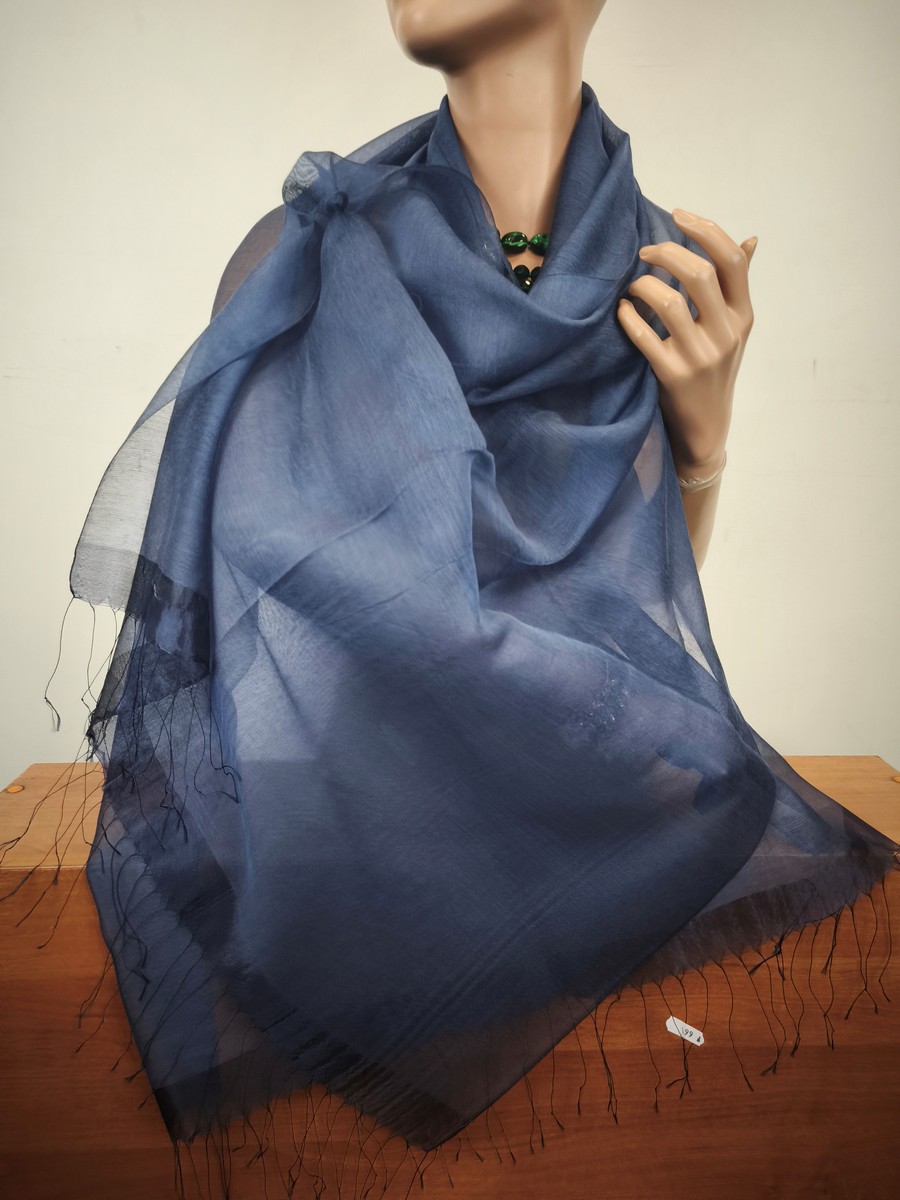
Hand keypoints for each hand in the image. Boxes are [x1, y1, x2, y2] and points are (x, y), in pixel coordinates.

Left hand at [617, 210, 757, 474]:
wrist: (707, 426)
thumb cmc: (716, 370)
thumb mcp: (735, 329)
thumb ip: (736, 286)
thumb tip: (750, 239)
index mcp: (743, 315)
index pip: (732, 260)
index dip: (705, 230)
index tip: (678, 215)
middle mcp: (726, 333)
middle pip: (699, 273)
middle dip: (666, 252)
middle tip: (644, 252)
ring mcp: (700, 356)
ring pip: (669, 302)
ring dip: (642, 285)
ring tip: (632, 287)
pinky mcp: (673, 376)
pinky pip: (643, 336)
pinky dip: (628, 317)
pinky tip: (622, 311)